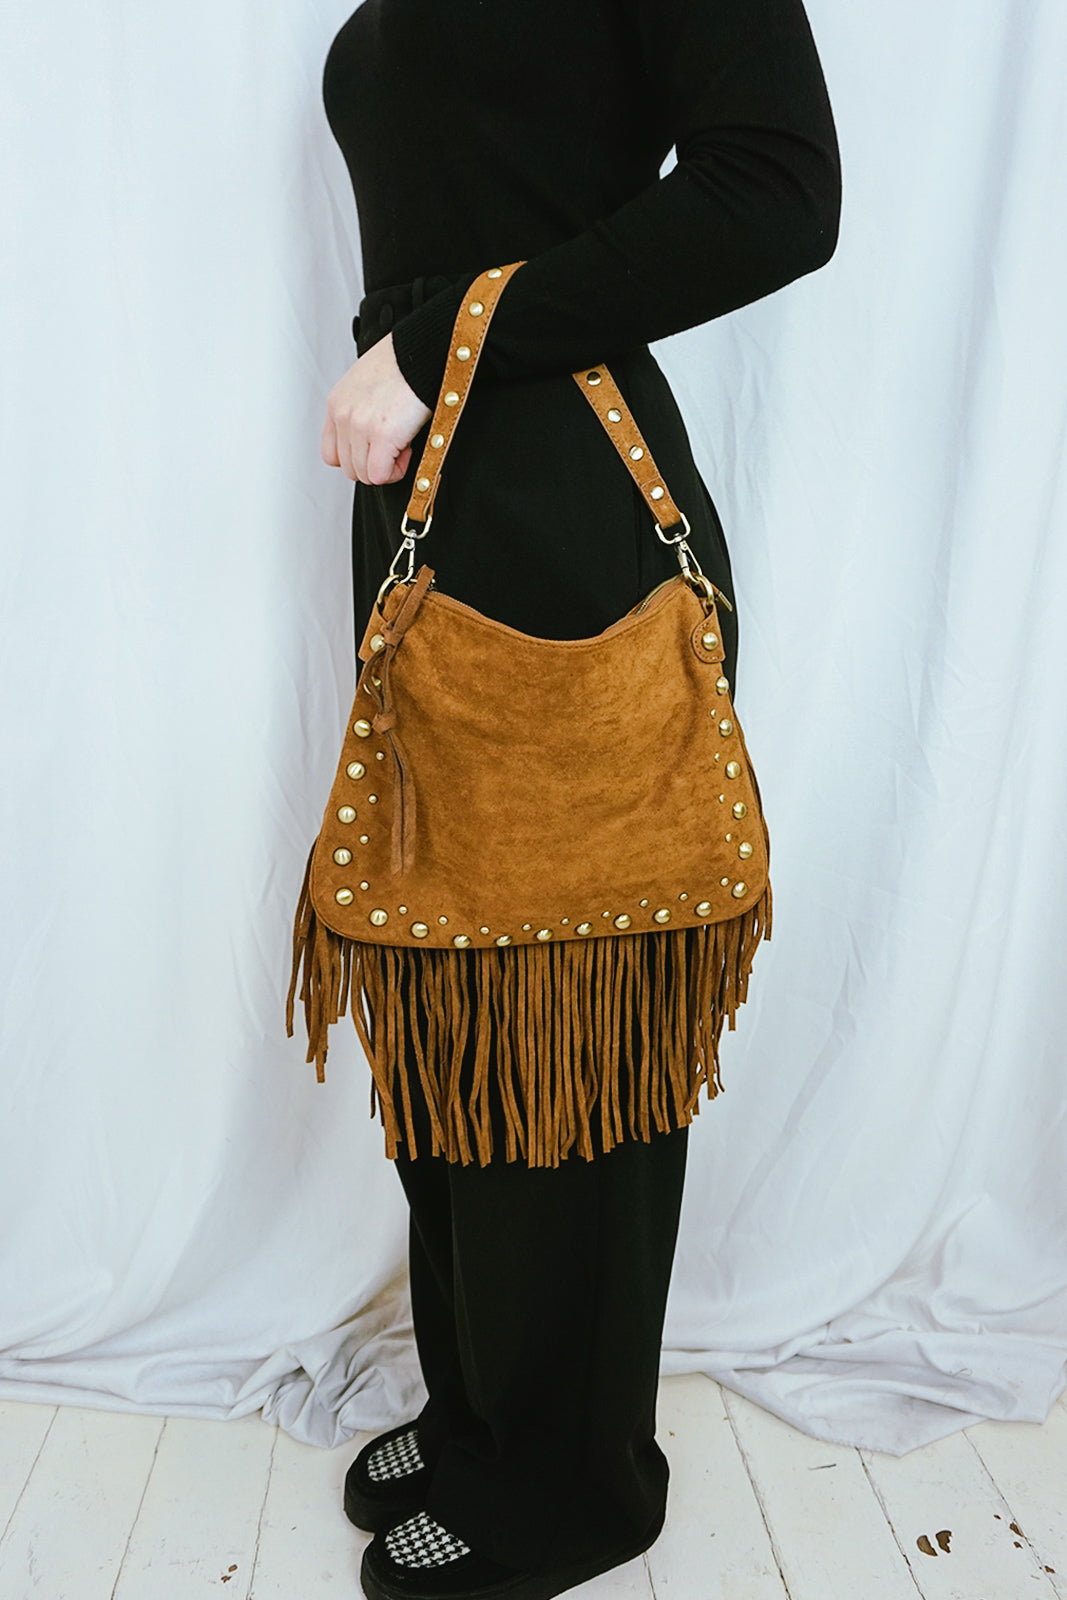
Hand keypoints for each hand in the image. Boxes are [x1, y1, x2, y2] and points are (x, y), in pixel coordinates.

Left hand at [320, 333, 431, 484]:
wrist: (421, 350)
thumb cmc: (402, 363)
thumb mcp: (365, 384)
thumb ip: (359, 410)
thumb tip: (370, 440)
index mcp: (336, 404)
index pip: (331, 455)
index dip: (357, 458)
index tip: (375, 449)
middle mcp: (343, 416)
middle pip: (349, 468)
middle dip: (374, 465)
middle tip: (394, 446)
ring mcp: (360, 426)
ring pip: (365, 475)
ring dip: (387, 468)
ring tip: (403, 444)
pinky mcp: (382, 434)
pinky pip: (380, 475)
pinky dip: (396, 471)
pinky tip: (407, 449)